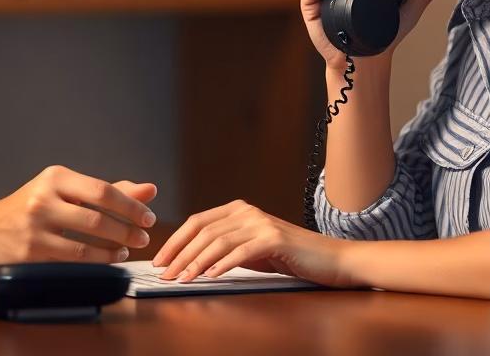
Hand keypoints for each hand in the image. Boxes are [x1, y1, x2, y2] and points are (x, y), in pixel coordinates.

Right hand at [0, 165, 157, 273]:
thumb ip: (107, 190)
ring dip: (114, 248)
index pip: (102, 190)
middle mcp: (43, 199)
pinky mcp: (30, 253)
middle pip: (97, 218)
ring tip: (127, 248)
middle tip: (143, 236)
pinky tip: (109, 258)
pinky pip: (73, 260)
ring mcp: (35, 228)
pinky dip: (97, 261)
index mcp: (55, 176)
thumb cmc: (31, 208)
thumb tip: (149, 190)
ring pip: (86, 243)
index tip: (148, 217)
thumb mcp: (64, 190)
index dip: (130, 206)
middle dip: (127, 229)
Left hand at [151, 200, 350, 287]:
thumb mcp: (252, 250)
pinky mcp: (274, 239)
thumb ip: (227, 249)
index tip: (159, 260)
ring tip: (181, 279)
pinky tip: (209, 277)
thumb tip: (192, 263)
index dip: (175, 241)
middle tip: (164, 274)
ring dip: (195, 261)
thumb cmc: (290, 258)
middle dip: (179, 253)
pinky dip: (221, 265)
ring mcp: (261, 223)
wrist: (330, 259)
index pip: (197, 222)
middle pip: (202, 230)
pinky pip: (241, 252)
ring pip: (218, 241)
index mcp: (239, 210)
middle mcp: (248, 212)